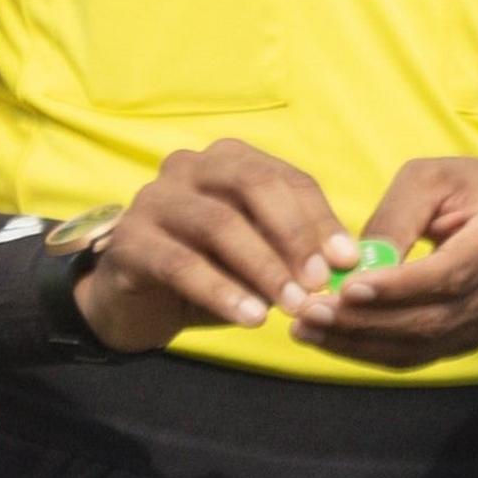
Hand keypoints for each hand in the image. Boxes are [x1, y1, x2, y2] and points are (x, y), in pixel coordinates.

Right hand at [72, 138, 357, 354]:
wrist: (135, 302)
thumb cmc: (209, 272)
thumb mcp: (257, 258)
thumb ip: (294, 253)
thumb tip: (348, 263)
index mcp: (227, 160)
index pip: (284, 178)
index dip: (319, 218)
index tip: (347, 259)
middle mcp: (188, 166)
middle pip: (251, 185)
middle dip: (292, 233)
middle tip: (318, 281)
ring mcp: (153, 199)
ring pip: (218, 223)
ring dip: (263, 267)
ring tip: (291, 306)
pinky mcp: (129, 241)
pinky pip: (180, 263)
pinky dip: (221, 291)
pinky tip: (249, 317)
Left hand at [293, 157, 477, 369]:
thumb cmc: (474, 188)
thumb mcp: (433, 179)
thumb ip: (396, 217)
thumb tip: (355, 263)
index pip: (447, 275)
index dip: (397, 289)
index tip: (346, 290)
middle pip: (431, 320)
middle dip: (365, 322)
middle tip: (309, 314)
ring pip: (424, 346)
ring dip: (362, 343)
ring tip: (310, 331)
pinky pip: (424, 354)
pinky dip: (377, 351)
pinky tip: (339, 340)